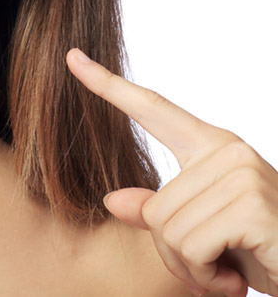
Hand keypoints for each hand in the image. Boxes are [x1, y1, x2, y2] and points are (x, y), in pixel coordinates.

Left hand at [66, 48, 277, 296]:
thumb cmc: (260, 251)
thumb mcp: (203, 230)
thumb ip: (159, 212)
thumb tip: (112, 200)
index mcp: (212, 147)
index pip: (153, 108)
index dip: (108, 85)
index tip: (72, 57)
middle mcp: (229, 152)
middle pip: (154, 207)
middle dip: (175, 251)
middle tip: (214, 263)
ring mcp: (243, 174)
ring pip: (167, 230)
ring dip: (191, 266)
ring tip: (227, 268)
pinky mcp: (251, 206)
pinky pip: (189, 246)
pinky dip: (205, 274)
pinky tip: (236, 278)